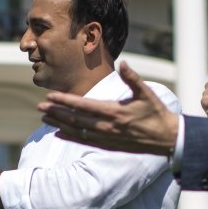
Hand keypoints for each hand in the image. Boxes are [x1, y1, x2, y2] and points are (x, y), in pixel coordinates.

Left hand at [38, 61, 178, 154]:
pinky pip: (85, 141)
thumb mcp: (147, 93)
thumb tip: (124, 63)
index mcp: (114, 111)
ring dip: (60, 124)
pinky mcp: (109, 146)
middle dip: (56, 112)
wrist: (167, 138)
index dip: (65, 100)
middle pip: (76, 119)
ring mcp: (107, 138)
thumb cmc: (156, 113)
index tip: (50, 96)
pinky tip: (59, 133)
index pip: (83, 105)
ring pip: (78, 131)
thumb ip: (132, 78)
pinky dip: (70, 137)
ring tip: (44, 117)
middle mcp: (107, 126)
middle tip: (40, 106)